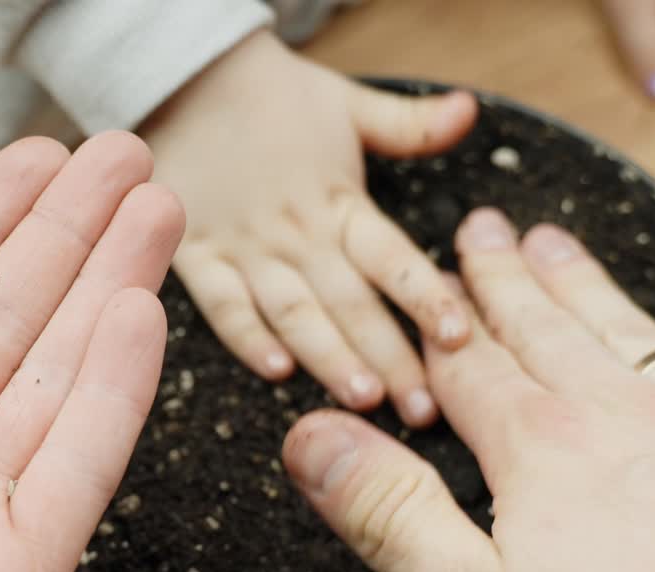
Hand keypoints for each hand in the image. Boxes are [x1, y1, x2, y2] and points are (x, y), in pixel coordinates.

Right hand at [142, 29, 477, 426]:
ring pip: (294, 311)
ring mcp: (245, 246)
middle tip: (423, 411)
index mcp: (339, 201)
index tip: (461, 338)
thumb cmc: (272, 96)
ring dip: (328, 356)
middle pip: (351, 301)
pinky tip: (277, 370)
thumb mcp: (348, 103)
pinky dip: (246, 336)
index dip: (425, 296)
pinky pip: (222, 303)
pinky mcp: (197, 255)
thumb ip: (409, 124)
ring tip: (362, 398)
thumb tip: (470, 108)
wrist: (184, 76)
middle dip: (390, 358)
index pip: (391, 256)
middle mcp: (298, 231)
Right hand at [283, 209, 654, 571]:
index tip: (427, 282)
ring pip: (636, 333)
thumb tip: (312, 437)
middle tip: (485, 229)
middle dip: (507, 281)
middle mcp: (628, 418)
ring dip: (592, 285)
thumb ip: (389, 512)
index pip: (473, 367)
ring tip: (559, 244)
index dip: (443, 325)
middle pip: (547, 332)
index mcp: (543, 452)